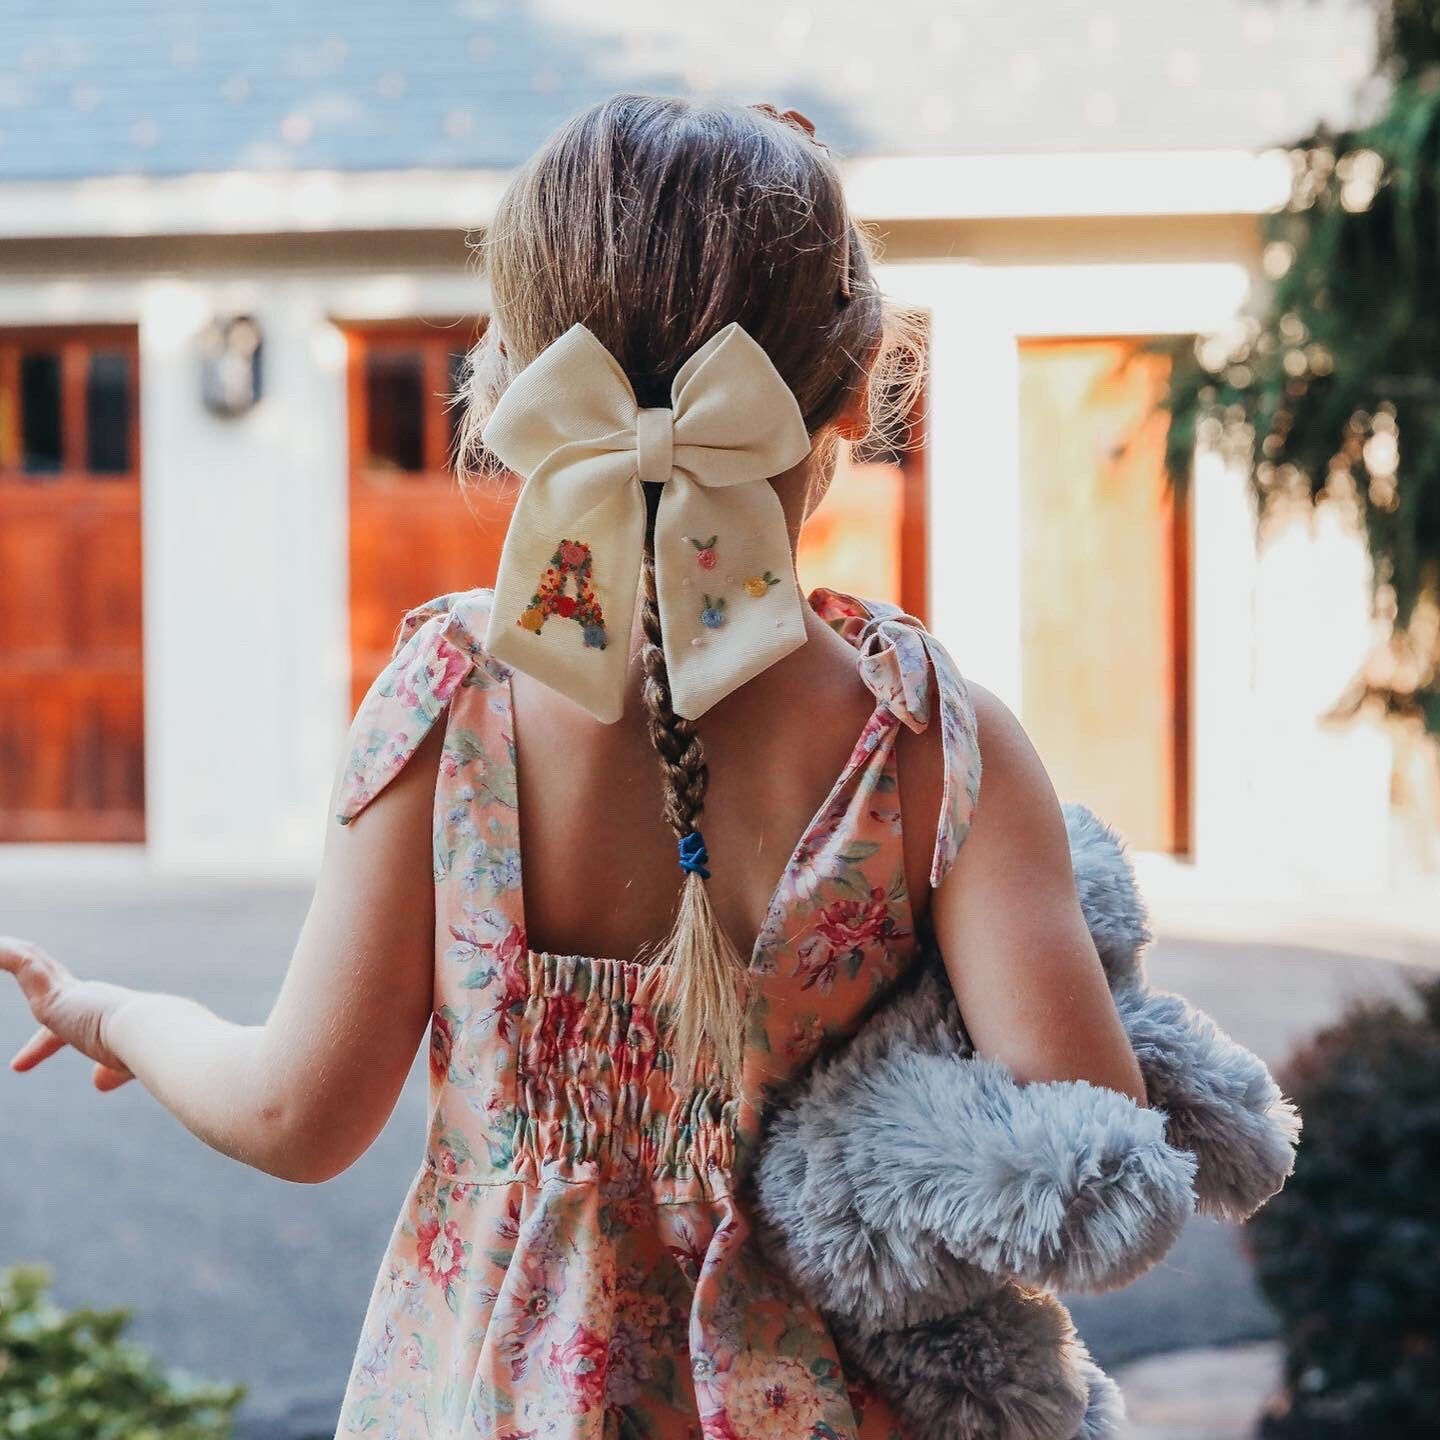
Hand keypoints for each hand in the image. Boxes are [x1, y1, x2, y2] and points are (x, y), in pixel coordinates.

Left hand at [0, 936, 138, 1090]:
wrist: (148, 1034)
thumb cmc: (145, 1052)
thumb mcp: (123, 1066)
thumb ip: (111, 1072)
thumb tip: (99, 1084)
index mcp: (101, 1015)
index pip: (63, 1027)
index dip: (39, 1047)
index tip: (17, 1067)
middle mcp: (85, 997)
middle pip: (46, 978)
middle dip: (26, 969)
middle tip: (0, 957)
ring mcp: (68, 993)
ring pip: (32, 962)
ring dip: (9, 952)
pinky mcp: (54, 994)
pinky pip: (22, 965)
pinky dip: (4, 955)